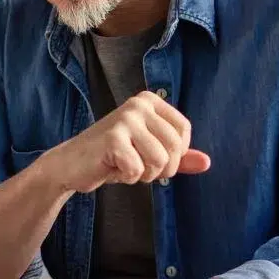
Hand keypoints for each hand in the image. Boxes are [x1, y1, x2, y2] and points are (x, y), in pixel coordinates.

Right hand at [41, 90, 210, 192]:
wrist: (72, 165)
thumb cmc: (113, 158)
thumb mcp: (150, 153)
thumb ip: (179, 157)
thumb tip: (207, 162)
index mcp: (150, 101)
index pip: (183, 132)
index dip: (175, 155)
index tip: (153, 157)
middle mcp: (139, 104)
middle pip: (175, 148)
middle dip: (161, 169)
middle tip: (139, 167)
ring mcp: (125, 119)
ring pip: (159, 161)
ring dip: (144, 174)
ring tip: (125, 166)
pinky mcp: (112, 138)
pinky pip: (138, 170)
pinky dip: (127, 178)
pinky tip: (112, 168)